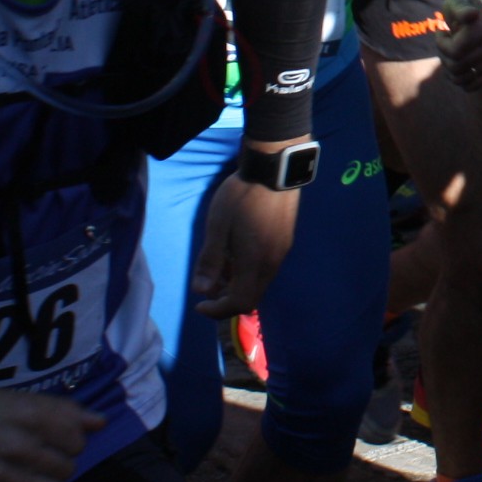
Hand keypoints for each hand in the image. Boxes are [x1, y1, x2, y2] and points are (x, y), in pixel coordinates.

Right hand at [0, 378, 99, 481]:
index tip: (58, 440)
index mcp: (28, 414)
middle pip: (68, 465)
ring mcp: (4, 472)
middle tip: (43, 461)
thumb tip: (101, 422)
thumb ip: (62, 411)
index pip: (77, 435)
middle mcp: (19, 443)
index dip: (73, 440)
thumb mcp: (19, 400)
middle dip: (61, 464)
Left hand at [191, 161, 304, 319]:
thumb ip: (210, 261)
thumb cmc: (241, 198)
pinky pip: (264, 270)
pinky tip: (235, 253)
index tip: (198, 304)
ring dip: (236, 284)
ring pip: (258, 284)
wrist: (274, 171)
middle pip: (251, 298)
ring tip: (218, 266)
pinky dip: (247, 273)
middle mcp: (271, 265)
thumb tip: (201, 291)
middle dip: (226, 299)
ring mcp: (280, 253)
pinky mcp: (283, 242)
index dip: (217, 310)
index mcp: (254, 264)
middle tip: (206, 285)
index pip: (239, 303)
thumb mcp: (217, 228)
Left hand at [439, 0, 481, 88]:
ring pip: (461, 78)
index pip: (455, 51)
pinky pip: (473, 87)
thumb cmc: (460, 8)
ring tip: (451, 54)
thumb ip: (462, 11)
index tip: (442, 31)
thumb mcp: (456, 5)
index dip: (441, 43)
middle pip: (457, 66)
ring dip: (450, 68)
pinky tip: (457, 69)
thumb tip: (472, 14)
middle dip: (444, 56)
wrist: (474, 11)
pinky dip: (461, 81)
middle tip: (444, 44)